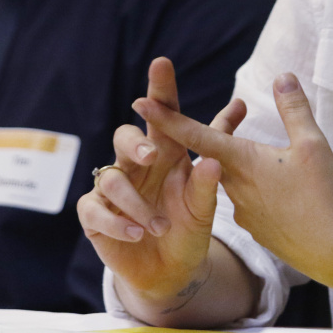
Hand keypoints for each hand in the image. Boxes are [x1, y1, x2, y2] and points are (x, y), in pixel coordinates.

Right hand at [76, 57, 246, 306]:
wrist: (173, 269)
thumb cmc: (188, 222)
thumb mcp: (207, 192)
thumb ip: (219, 153)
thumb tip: (239, 105)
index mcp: (164, 150)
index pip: (161, 113)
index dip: (161, 88)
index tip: (163, 63)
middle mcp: (135, 163)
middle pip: (124, 135)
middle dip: (136, 143)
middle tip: (152, 154)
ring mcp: (112, 187)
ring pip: (111, 178)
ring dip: (136, 203)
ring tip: (158, 225)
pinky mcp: (95, 215)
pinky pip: (94, 209)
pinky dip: (117, 222)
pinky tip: (136, 234)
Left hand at [136, 71, 332, 282]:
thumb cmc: (322, 194)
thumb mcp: (311, 143)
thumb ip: (293, 107)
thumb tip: (283, 76)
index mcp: (240, 162)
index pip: (194, 135)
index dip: (166, 117)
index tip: (138, 102)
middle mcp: (234, 187)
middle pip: (217, 153)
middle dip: (224, 133)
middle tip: (237, 111)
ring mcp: (244, 212)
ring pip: (236, 178)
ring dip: (247, 164)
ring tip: (277, 158)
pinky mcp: (258, 229)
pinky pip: (252, 201)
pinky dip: (263, 190)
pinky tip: (285, 192)